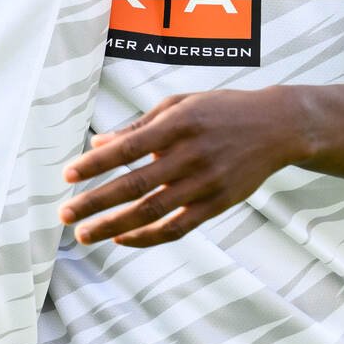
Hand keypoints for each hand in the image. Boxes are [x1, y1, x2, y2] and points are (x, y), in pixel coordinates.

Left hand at [59, 88, 310, 247]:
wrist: (276, 126)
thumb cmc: (220, 110)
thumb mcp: (179, 104)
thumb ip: (139, 126)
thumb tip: (98, 143)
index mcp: (177, 124)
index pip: (128, 147)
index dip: (96, 163)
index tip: (68, 176)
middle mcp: (190, 155)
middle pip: (135, 185)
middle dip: (96, 202)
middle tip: (66, 215)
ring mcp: (206, 183)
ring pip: (153, 212)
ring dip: (114, 226)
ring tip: (85, 235)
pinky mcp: (218, 204)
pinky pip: (178, 227)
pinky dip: (148, 237)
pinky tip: (122, 238)